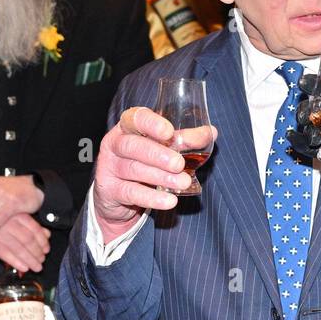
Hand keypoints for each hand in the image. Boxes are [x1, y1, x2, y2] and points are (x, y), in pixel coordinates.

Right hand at [0, 211, 49, 273]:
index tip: (46, 250)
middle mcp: (8, 222)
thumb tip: (48, 234)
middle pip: (28, 240)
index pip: (34, 229)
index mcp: (16, 214)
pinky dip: (16, 262)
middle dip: (37, 253)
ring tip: (36, 267)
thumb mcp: (15, 220)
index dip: (42, 241)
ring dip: (29, 260)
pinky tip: (24, 268)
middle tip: (42, 261)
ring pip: (18, 248)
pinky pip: (5, 254)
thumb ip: (31, 226)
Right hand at [92, 106, 217, 242]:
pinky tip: (169, 201)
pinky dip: (151, 198)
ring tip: (183, 183)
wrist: (118, 193)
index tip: (169, 132)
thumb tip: (211, 132)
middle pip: (132, 145)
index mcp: (129, 127)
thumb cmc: (143, 162)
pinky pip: (130, 193)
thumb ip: (183, 140)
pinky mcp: (109, 189)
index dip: (151, 124)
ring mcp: (109, 166)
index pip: (136, 118)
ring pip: (133, 169)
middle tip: (179, 164)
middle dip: (158, 154)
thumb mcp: (161, 147)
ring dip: (160, 177)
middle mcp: (115, 143)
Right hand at [287, 81, 320, 223]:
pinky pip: (311, 148)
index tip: (306, 81)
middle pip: (317, 107)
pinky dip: (300, 143)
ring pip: (311, 126)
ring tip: (308, 130)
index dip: (318, 83)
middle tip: (305, 111)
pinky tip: (293, 138)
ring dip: (304, 125)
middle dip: (307, 106)